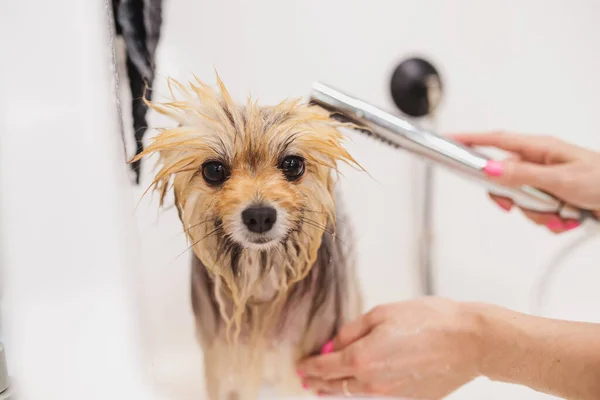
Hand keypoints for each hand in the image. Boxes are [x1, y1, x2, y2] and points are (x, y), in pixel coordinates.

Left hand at [297, 298, 483, 399]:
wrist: (469, 341)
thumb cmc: (429, 320)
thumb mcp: (382, 313)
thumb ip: (353, 330)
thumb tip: (334, 344)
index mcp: (363, 357)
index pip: (326, 367)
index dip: (310, 366)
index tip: (301, 366)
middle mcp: (373, 382)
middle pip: (336, 386)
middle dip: (318, 382)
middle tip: (306, 380)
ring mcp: (392, 395)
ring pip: (355, 395)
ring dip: (336, 390)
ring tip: (324, 388)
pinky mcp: (409, 399)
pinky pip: (378, 396)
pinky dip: (362, 391)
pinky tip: (360, 386)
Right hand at [451, 132, 599, 232]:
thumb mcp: (561, 179)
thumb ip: (522, 175)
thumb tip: (490, 169)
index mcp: (540, 149)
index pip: (496, 141)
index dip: (471, 140)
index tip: (449, 140)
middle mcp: (540, 163)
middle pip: (505, 180)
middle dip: (518, 199)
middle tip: (533, 205)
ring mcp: (547, 181)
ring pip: (522, 201)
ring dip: (541, 213)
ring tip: (564, 212)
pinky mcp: (554, 198)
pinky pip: (538, 212)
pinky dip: (551, 220)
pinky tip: (569, 218)